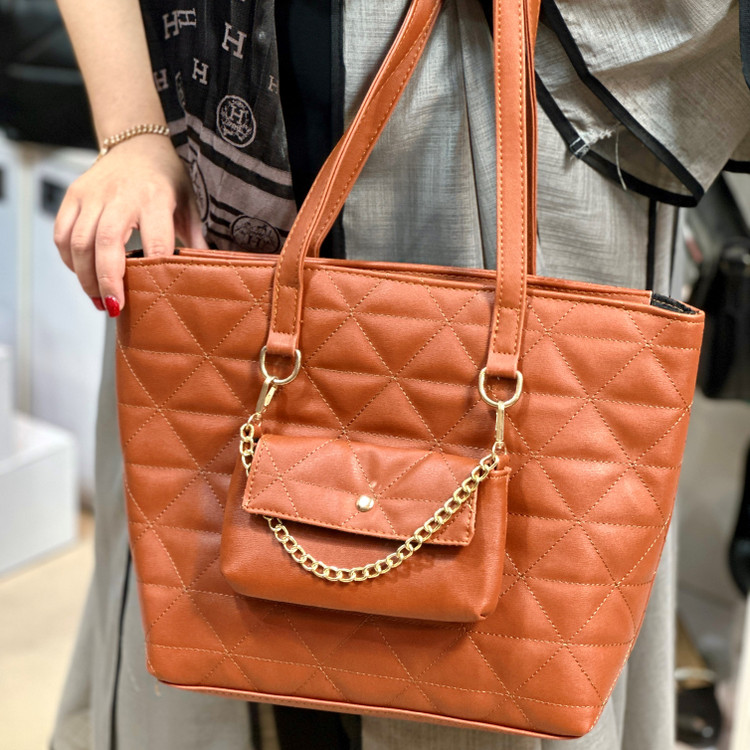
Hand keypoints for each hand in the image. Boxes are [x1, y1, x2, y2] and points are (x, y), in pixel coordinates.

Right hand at [53, 134, 207, 314]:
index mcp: (155, 198)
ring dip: (85, 277)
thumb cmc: (167, 177)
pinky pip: (62, 233)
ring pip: (79, 242)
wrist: (137, 143)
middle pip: (106, 243)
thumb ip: (195, 237)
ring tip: (99, 300)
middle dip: (107, 280)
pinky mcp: (74, 195)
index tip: (151, 294)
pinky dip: (69, 259)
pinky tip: (82, 275)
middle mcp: (121, 195)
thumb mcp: (189, 203)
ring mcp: (93, 194)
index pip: (154, 240)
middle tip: (114, 307)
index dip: (151, 269)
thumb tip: (206, 272)